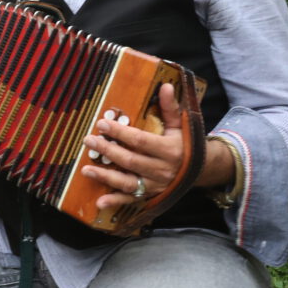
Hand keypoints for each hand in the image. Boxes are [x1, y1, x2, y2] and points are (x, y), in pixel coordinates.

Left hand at [80, 83, 188, 208]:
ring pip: (128, 182)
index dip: (120, 133)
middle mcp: (162, 169)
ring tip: (86, 169)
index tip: (102, 124)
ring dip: (106, 176)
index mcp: (169, 150)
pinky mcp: (151, 195)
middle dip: (107, 150)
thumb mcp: (181, 124)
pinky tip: (100, 202)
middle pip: (130, 160)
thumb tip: (165, 85)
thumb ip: (170, 107)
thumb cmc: (186, 143)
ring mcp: (155, 184)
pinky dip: (115, 202)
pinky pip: (131, 199)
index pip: (140, 140)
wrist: (202, 169)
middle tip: (89, 140)